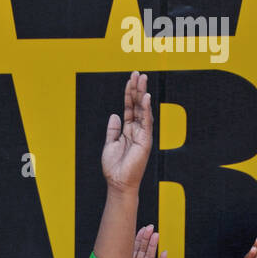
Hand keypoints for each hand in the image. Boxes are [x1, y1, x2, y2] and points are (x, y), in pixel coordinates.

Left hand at [101, 72, 151, 193]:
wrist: (118, 183)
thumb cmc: (114, 168)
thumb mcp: (110, 145)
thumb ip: (113, 129)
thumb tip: (114, 114)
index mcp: (128, 130)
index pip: (129, 107)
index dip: (129, 94)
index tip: (130, 79)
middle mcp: (137, 130)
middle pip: (137, 105)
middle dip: (137, 89)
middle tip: (137, 73)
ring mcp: (142, 135)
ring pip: (143, 110)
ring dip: (142, 94)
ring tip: (141, 79)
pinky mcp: (146, 141)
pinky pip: (146, 122)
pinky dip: (146, 109)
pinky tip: (145, 97)